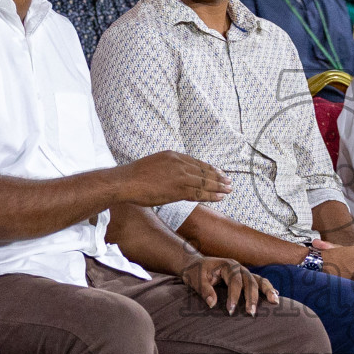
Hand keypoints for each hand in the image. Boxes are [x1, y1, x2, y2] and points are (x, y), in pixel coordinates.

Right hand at [114, 151, 230, 205]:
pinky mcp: (177, 189)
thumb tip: (175, 177)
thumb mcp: (154, 165)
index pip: (196, 162)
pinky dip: (210, 195)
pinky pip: (198, 193)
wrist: (125, 182)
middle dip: (218, 177)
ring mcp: (179, 176)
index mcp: (173, 155)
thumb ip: (168, 169)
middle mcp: (178, 163)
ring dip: (218, 187)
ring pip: (204, 182)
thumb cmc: (134, 176)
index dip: (209, 168)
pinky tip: (219, 197)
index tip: (219, 172)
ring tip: (229, 190)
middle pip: (203, 171)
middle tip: (229, 181)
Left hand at [180, 256, 277, 315]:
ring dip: (267, 291)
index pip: (234, 281)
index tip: (230, 311)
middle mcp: (238, 267)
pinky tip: (275, 297)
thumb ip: (204, 290)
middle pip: (250, 281)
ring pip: (259, 280)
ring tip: (275, 302)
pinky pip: (259, 282)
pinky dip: (267, 289)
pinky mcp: (245, 278)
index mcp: (227, 265)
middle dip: (252, 298)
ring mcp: (244, 272)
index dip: (234, 296)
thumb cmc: (195, 272)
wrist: (195, 265)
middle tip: (251, 313)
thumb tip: (212, 304)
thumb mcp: (195, 280)